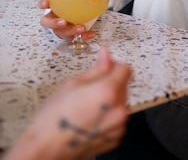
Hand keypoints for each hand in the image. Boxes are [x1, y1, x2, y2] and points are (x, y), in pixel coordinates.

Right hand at [4, 46, 131, 159]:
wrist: (45, 149)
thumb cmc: (54, 119)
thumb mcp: (73, 84)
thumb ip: (97, 68)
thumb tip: (106, 54)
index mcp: (108, 93)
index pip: (125, 69)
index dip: (113, 66)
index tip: (104, 68)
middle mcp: (118, 111)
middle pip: (123, 86)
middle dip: (110, 84)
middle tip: (88, 90)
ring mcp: (118, 127)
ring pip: (120, 103)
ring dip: (109, 101)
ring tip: (87, 107)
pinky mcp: (114, 139)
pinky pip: (116, 120)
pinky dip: (107, 117)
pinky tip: (90, 119)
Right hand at [38, 0, 96, 41]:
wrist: (87, 9)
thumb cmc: (78, 0)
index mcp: (54, 6)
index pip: (43, 4)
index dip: (43, 4)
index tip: (47, 2)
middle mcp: (55, 18)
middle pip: (48, 23)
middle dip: (53, 23)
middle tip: (63, 22)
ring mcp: (62, 28)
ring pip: (61, 32)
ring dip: (71, 31)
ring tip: (81, 28)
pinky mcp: (72, 35)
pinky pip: (76, 38)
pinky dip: (83, 36)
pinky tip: (90, 33)